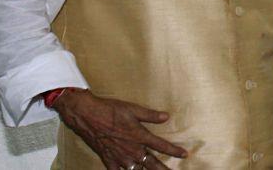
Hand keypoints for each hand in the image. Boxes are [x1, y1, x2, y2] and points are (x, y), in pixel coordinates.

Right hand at [53, 89, 186, 168]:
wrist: (88, 115)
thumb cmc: (110, 109)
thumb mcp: (132, 108)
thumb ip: (150, 115)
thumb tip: (166, 116)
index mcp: (139, 136)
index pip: (161, 146)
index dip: (174, 151)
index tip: (184, 154)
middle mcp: (132, 150)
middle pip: (152, 164)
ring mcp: (120, 158)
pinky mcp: (109, 160)